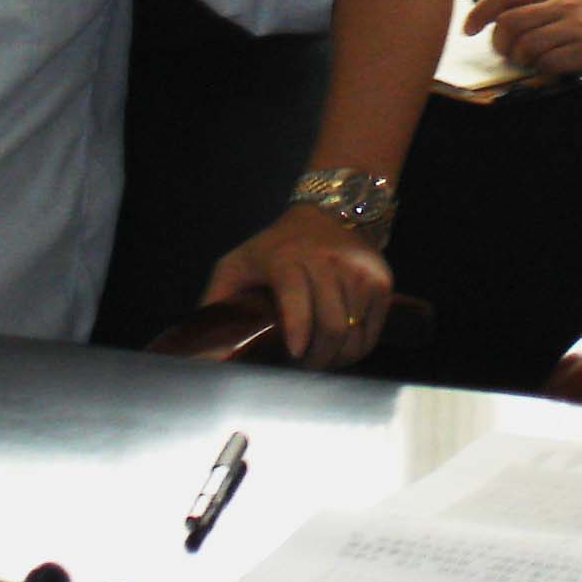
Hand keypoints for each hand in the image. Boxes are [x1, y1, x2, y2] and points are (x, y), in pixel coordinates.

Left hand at [200, 203, 392, 369]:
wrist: (330, 213)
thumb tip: (200, 345)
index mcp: (286, 258)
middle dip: (318, 358)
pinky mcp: (380, 280)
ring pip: (354, 331)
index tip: (295, 354)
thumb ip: (217, 300)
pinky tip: (341, 346)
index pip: (297, 296)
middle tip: (305, 369)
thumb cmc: (275, 247)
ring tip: (322, 360)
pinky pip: (373, 328)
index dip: (298, 328)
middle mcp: (327, 261)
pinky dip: (358, 345)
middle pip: (330, 324)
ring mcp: (359, 270)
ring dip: (338, 357)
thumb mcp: (238, 262)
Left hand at [463, 0, 581, 86]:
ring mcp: (579, 26)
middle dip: (499, 44)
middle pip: (509, 20)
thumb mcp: (579, 12)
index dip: (480, 9)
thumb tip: (503, 32)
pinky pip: (550, 62)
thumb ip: (546, 16)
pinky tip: (555, 73)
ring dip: (521, 61)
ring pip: (526, 42)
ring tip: (534, 66)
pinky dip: (544, 72)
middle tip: (508, 57)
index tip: (469, 30)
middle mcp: (566, 4)